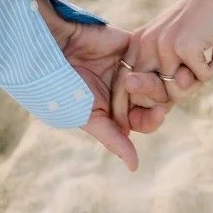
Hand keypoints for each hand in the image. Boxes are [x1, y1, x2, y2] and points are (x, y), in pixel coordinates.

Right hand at [24, 0, 173, 170]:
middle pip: (156, 100)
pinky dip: (151, 59)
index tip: (157, 114)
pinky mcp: (133, 45)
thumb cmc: (66, 87)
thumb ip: (112, 139)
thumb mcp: (89, 116)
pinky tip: (143, 61)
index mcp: (115, 110)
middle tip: (146, 95)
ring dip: (150, 80)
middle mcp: (126, 90)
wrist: (55, 49)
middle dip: (155, 100)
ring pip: (157, 78)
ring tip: (131, 78)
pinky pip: (153, 54)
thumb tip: (134, 168)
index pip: (145, 120)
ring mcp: (131, 67)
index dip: (153, 119)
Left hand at [110, 0, 212, 130]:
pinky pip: (204, 78)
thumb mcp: (171, 51)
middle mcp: (143, 46)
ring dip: (199, 80)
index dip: (133, 113)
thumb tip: (159, 112)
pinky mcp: (184, 47)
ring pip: (180, 92)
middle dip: (176, 95)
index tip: (145, 121)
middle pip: (153, 97)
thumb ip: (162, 79)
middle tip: (194, 69)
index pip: (124, 90)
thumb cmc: (197, 25)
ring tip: (204, 56)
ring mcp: (162, 46)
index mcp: (134, 47)